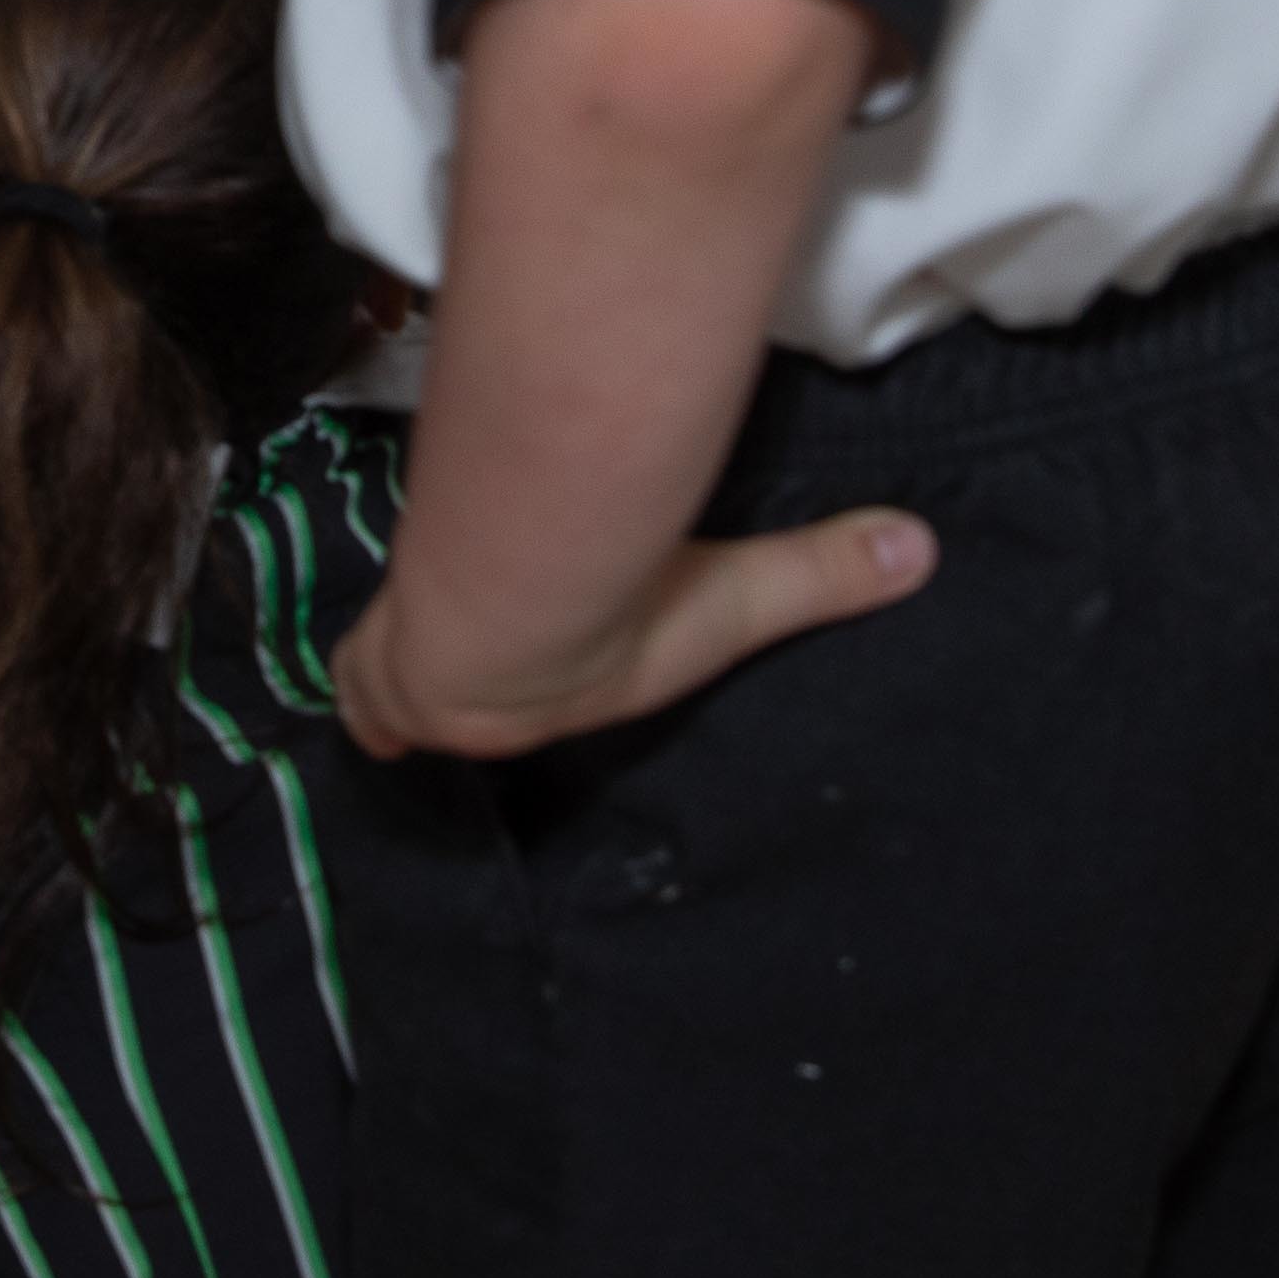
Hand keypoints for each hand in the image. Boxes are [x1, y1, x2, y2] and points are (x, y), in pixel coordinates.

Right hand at [324, 509, 932, 762]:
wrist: (516, 609)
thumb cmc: (621, 612)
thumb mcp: (740, 593)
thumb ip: (824, 568)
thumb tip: (923, 552)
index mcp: (554, 710)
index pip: (521, 725)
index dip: (516, 711)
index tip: (517, 692)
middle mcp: (486, 717)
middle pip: (446, 723)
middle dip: (441, 702)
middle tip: (446, 683)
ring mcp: (425, 682)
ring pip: (385, 699)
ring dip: (392, 689)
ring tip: (393, 681)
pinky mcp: (385, 650)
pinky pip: (356, 678)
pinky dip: (359, 674)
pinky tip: (355, 675)